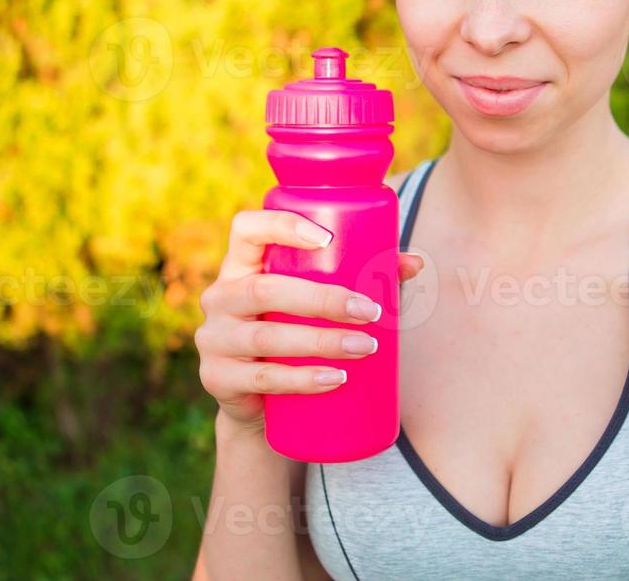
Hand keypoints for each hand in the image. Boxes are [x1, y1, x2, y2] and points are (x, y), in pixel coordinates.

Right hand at [195, 208, 424, 434]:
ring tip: (365, 347)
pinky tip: (335, 378)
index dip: (281, 226)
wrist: (259, 402)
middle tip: (370, 313)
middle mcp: (220, 296)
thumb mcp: (318, 303)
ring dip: (321, 342)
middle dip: (323, 300)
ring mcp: (214, 339)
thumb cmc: (295, 332)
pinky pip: (261, 378)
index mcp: (241, 265)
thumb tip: (415, 263)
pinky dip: (303, 378)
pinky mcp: (217, 378)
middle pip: (264, 289)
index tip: (326, 238)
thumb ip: (362, 278)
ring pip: (265, 336)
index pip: (246, 229)